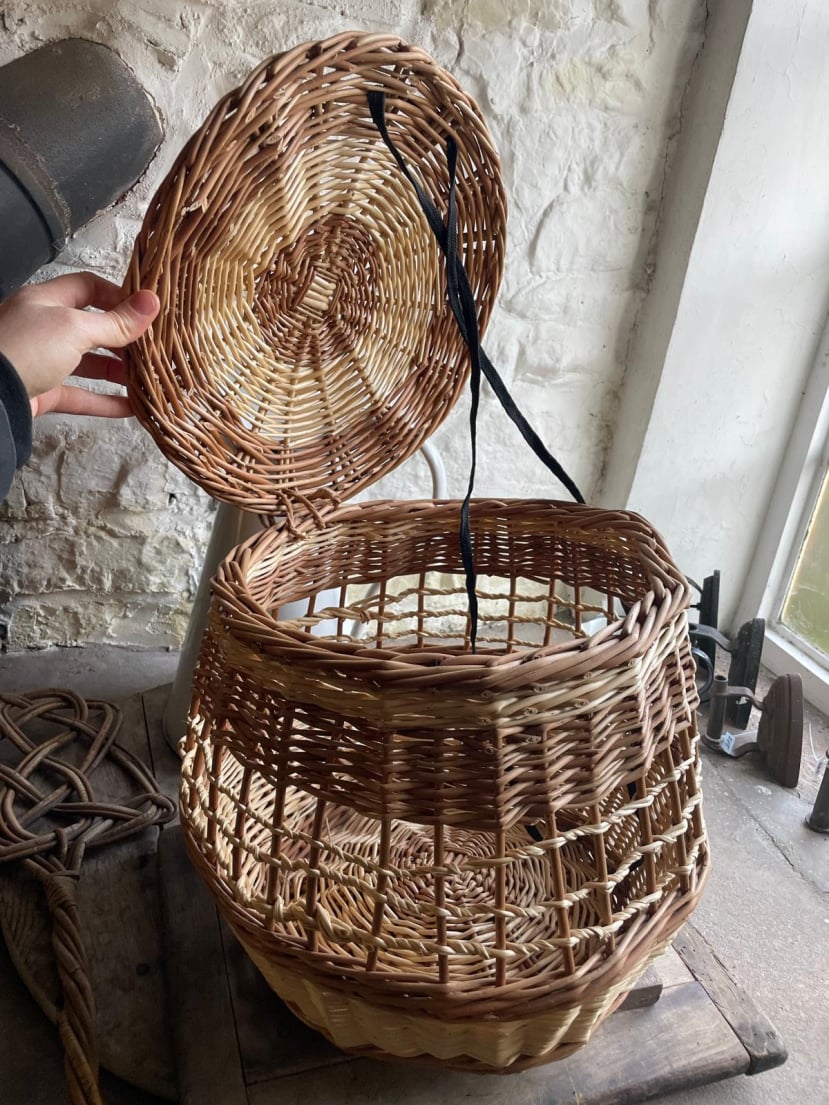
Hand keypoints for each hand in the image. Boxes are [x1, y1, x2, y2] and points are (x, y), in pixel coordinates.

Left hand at [0, 272, 159, 417]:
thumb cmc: (24, 349)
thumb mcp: (74, 328)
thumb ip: (115, 322)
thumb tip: (153, 302)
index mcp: (45, 301)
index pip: (88, 287)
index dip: (118, 296)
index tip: (146, 311)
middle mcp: (43, 328)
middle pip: (92, 327)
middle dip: (123, 338)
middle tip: (152, 348)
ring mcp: (42, 362)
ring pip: (88, 364)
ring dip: (118, 371)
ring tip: (146, 378)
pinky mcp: (43, 392)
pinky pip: (80, 395)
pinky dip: (105, 401)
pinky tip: (131, 406)